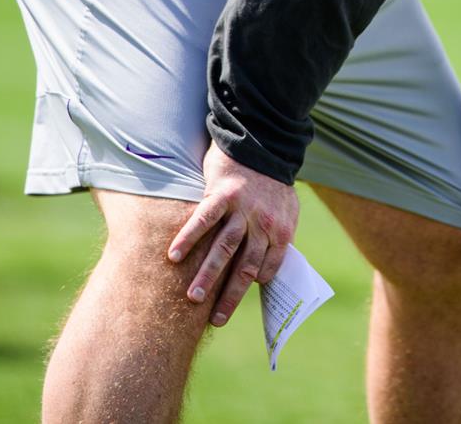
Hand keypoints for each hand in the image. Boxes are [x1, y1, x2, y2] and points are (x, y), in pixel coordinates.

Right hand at [168, 141, 298, 326]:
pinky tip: (173, 256)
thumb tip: (265, 269)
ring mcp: (243, 209)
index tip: (233, 303)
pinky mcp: (223, 193)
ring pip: (224, 248)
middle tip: (215, 320)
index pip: (267, 268)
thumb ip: (276, 237)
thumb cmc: (272, 181)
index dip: (250, 288)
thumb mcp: (287, 210)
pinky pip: (204, 220)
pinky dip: (188, 238)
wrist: (263, 141)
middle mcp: (264, 223)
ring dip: (208, 275)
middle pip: (246, 266)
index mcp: (282, 230)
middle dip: (230, 296)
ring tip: (193, 298)